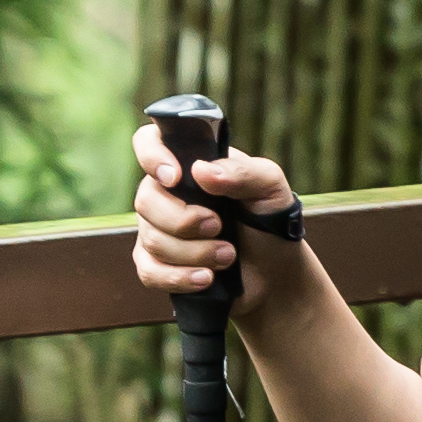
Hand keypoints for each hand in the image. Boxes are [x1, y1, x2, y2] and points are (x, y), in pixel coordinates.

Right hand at [128, 124, 304, 306]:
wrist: (275, 273)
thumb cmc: (270, 221)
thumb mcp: (270, 188)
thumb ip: (243, 173)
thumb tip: (201, 172)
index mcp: (189, 165)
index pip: (148, 142)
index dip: (152, 156)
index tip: (175, 177)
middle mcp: (167, 194)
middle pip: (146, 200)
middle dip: (183, 220)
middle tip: (219, 227)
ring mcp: (157, 230)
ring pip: (152, 240)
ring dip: (194, 252)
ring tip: (227, 256)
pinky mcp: (157, 266)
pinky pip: (149, 272)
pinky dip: (179, 277)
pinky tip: (206, 279)